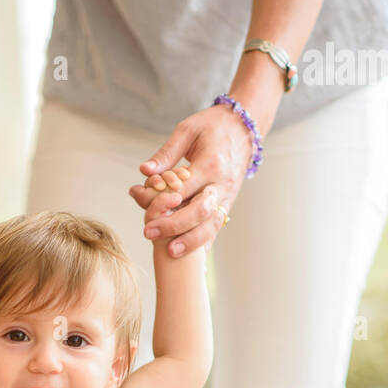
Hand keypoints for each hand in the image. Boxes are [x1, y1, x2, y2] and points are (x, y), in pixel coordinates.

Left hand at [128, 103, 252, 255]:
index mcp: (211, 163)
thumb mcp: (187, 130)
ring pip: (211, 225)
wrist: (244, 129)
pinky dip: (203, 243)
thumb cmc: (212, 128)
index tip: (144, 209)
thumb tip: (145, 171)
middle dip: (174, 225)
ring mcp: (226, 197)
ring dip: (191, 241)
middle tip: (149, 233)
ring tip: (171, 252)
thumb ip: (167, 152)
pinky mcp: (227, 205)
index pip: (185, 188)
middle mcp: (221, 184)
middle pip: (200, 211)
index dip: (165, 201)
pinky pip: (216, 228)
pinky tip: (191, 260)